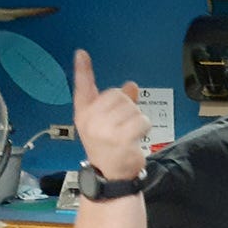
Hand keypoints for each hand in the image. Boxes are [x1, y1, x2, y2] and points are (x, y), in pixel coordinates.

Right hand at [71, 49, 148, 179]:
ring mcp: (103, 130)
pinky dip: (144, 127)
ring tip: (129, 134)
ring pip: (132, 107)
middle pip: (118, 94)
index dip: (83, 69)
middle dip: (128, 107)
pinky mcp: (119, 139)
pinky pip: (141, 120)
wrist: (112, 175)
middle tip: (123, 125)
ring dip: (137, 119)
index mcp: (84, 114)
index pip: (82, 88)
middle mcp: (90, 120)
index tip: (82, 53)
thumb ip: (119, 103)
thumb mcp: (108, 124)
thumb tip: (131, 85)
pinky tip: (136, 138)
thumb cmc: (110, 147)